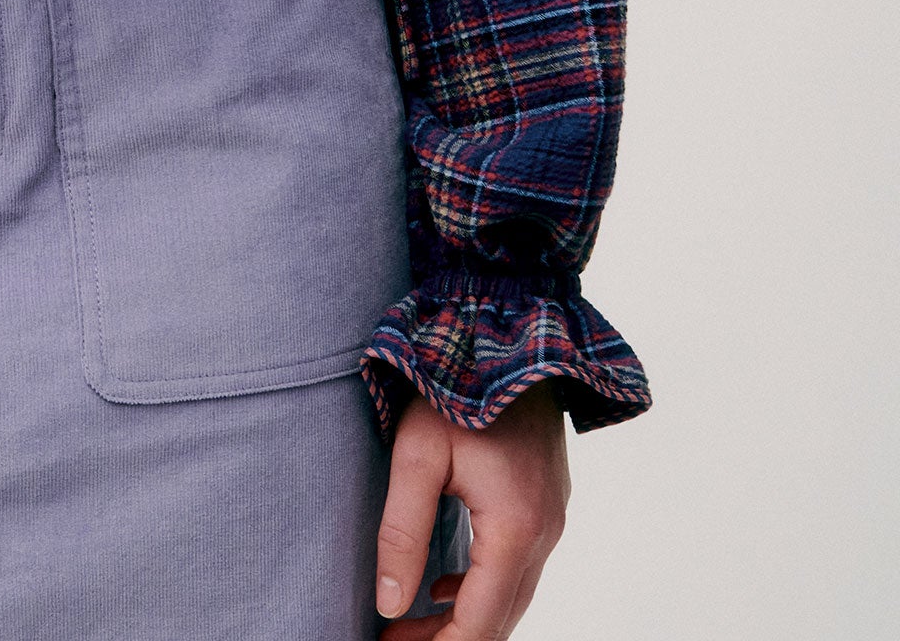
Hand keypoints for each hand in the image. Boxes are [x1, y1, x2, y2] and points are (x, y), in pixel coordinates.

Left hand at [376, 382, 568, 638]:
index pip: (480, 622)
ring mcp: (553, 519)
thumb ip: (402, 532)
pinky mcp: (548, 504)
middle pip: (501, 618)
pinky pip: (521, 567)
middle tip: (396, 640)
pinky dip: (485, 588)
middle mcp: (545, 533)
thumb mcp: (416, 454)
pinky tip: (445, 586)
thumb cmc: (456, 388)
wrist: (510, 333)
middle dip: (449, 638)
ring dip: (467, 616)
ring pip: (513, 596)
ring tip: (411, 621)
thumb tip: (389, 604)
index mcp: (515, 528)